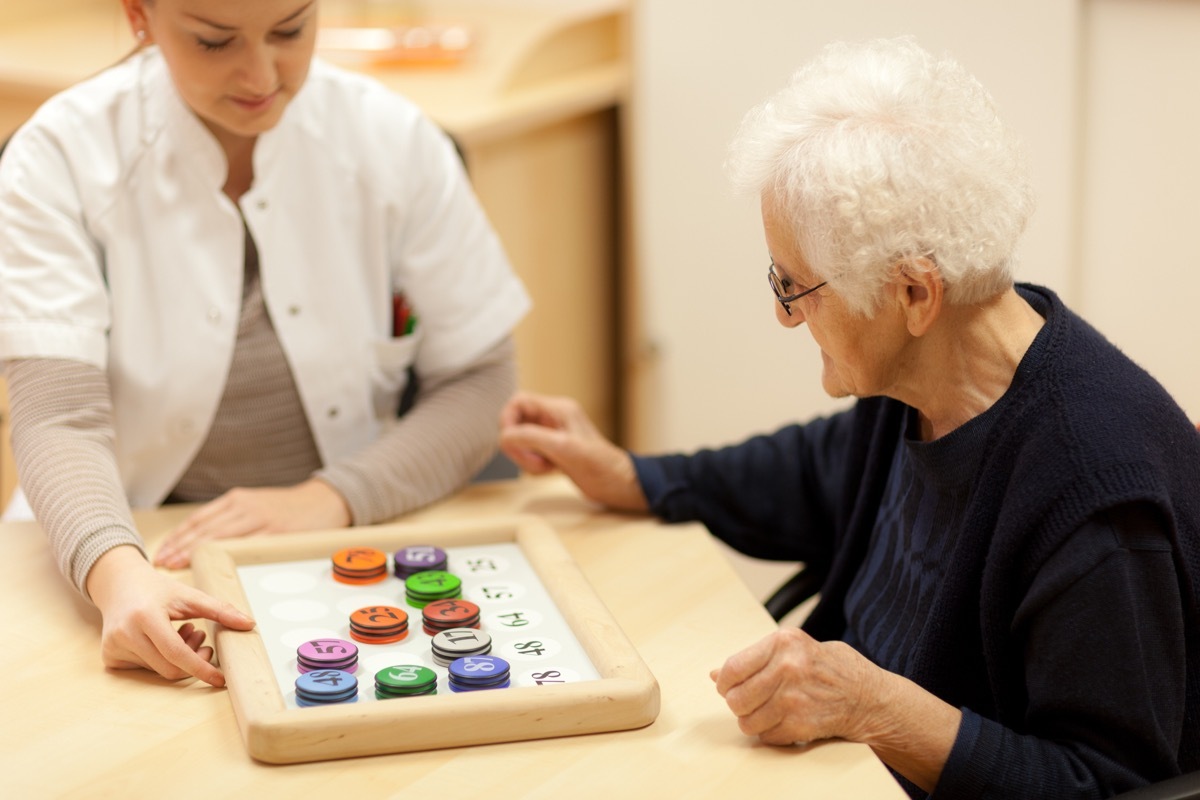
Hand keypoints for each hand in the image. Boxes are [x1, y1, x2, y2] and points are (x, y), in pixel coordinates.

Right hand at [86, 545, 255, 685]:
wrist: (120, 585)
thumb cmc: (158, 590)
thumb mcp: (189, 595)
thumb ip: (220, 609)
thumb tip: (250, 624)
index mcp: (145, 616)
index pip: (176, 653)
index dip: (201, 667)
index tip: (220, 678)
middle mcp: (125, 634)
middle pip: (169, 668)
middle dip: (193, 661)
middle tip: (203, 639)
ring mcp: (114, 648)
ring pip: (158, 670)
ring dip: (179, 658)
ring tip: (183, 632)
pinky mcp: (109, 657)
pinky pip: (145, 670)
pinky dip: (161, 660)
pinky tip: (162, 640)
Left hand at [154, 479, 351, 567]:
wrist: (325, 500)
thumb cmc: (290, 508)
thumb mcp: (258, 505)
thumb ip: (235, 519)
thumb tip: (205, 543)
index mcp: (238, 499)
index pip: (200, 518)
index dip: (179, 536)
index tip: (162, 551)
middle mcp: (245, 506)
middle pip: (205, 528)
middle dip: (180, 546)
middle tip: (161, 562)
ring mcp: (261, 518)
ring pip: (219, 536)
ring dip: (194, 552)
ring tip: (175, 565)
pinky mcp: (275, 532)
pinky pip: (244, 546)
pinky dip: (225, 556)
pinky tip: (212, 565)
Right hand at [498, 392, 647, 510]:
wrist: (618, 485)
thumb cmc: (601, 465)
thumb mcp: (563, 447)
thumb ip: (531, 437)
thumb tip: (504, 436)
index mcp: (558, 409)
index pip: (519, 402)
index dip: (507, 420)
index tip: (511, 441)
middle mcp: (554, 419)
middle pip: (516, 423)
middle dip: (518, 444)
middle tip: (533, 460)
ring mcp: (553, 436)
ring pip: (521, 441)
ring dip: (526, 457)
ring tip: (545, 467)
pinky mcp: (553, 452)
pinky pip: (529, 455)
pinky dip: (532, 465)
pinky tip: (550, 470)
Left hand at [709, 627, 880, 745]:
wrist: (867, 696)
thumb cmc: (827, 668)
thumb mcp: (794, 648)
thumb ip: (755, 658)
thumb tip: (717, 674)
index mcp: (783, 642)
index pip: (733, 668)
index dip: (724, 683)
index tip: (727, 687)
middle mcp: (787, 668)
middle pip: (736, 698)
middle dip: (737, 704)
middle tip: (748, 702)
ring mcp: (794, 698)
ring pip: (747, 721)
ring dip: (752, 721)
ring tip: (767, 712)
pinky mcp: (802, 724)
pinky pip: (766, 736)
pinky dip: (770, 733)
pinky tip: (783, 721)